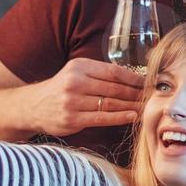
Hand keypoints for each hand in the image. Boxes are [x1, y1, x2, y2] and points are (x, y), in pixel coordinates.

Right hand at [30, 57, 144, 136]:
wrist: (33, 106)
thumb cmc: (62, 89)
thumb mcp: (77, 73)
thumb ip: (100, 74)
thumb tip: (134, 78)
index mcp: (79, 67)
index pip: (114, 71)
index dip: (135, 77)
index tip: (150, 82)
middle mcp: (75, 82)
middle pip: (115, 88)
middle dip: (137, 93)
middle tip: (153, 97)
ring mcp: (73, 101)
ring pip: (111, 104)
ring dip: (132, 106)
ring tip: (147, 108)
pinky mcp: (72, 119)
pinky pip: (102, 118)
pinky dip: (120, 117)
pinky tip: (133, 116)